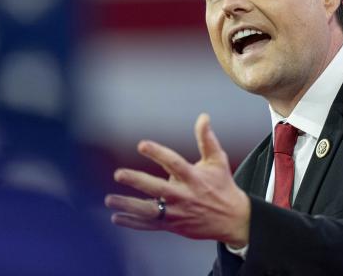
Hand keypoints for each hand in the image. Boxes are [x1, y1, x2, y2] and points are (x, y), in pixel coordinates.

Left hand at [105, 113, 250, 246]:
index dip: (158, 153)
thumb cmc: (223, 186)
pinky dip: (133, 223)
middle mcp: (184, 196)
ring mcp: (178, 213)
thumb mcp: (218, 161)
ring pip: (150, 211)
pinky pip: (150, 225)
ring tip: (109, 199)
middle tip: (119, 174)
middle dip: (137, 181)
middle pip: (157, 188)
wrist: (233, 220)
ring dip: (128, 205)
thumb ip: (207, 139)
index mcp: (194, 177)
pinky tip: (116, 217)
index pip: (173, 163)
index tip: (141, 145)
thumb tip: (203, 116)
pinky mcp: (174, 226)